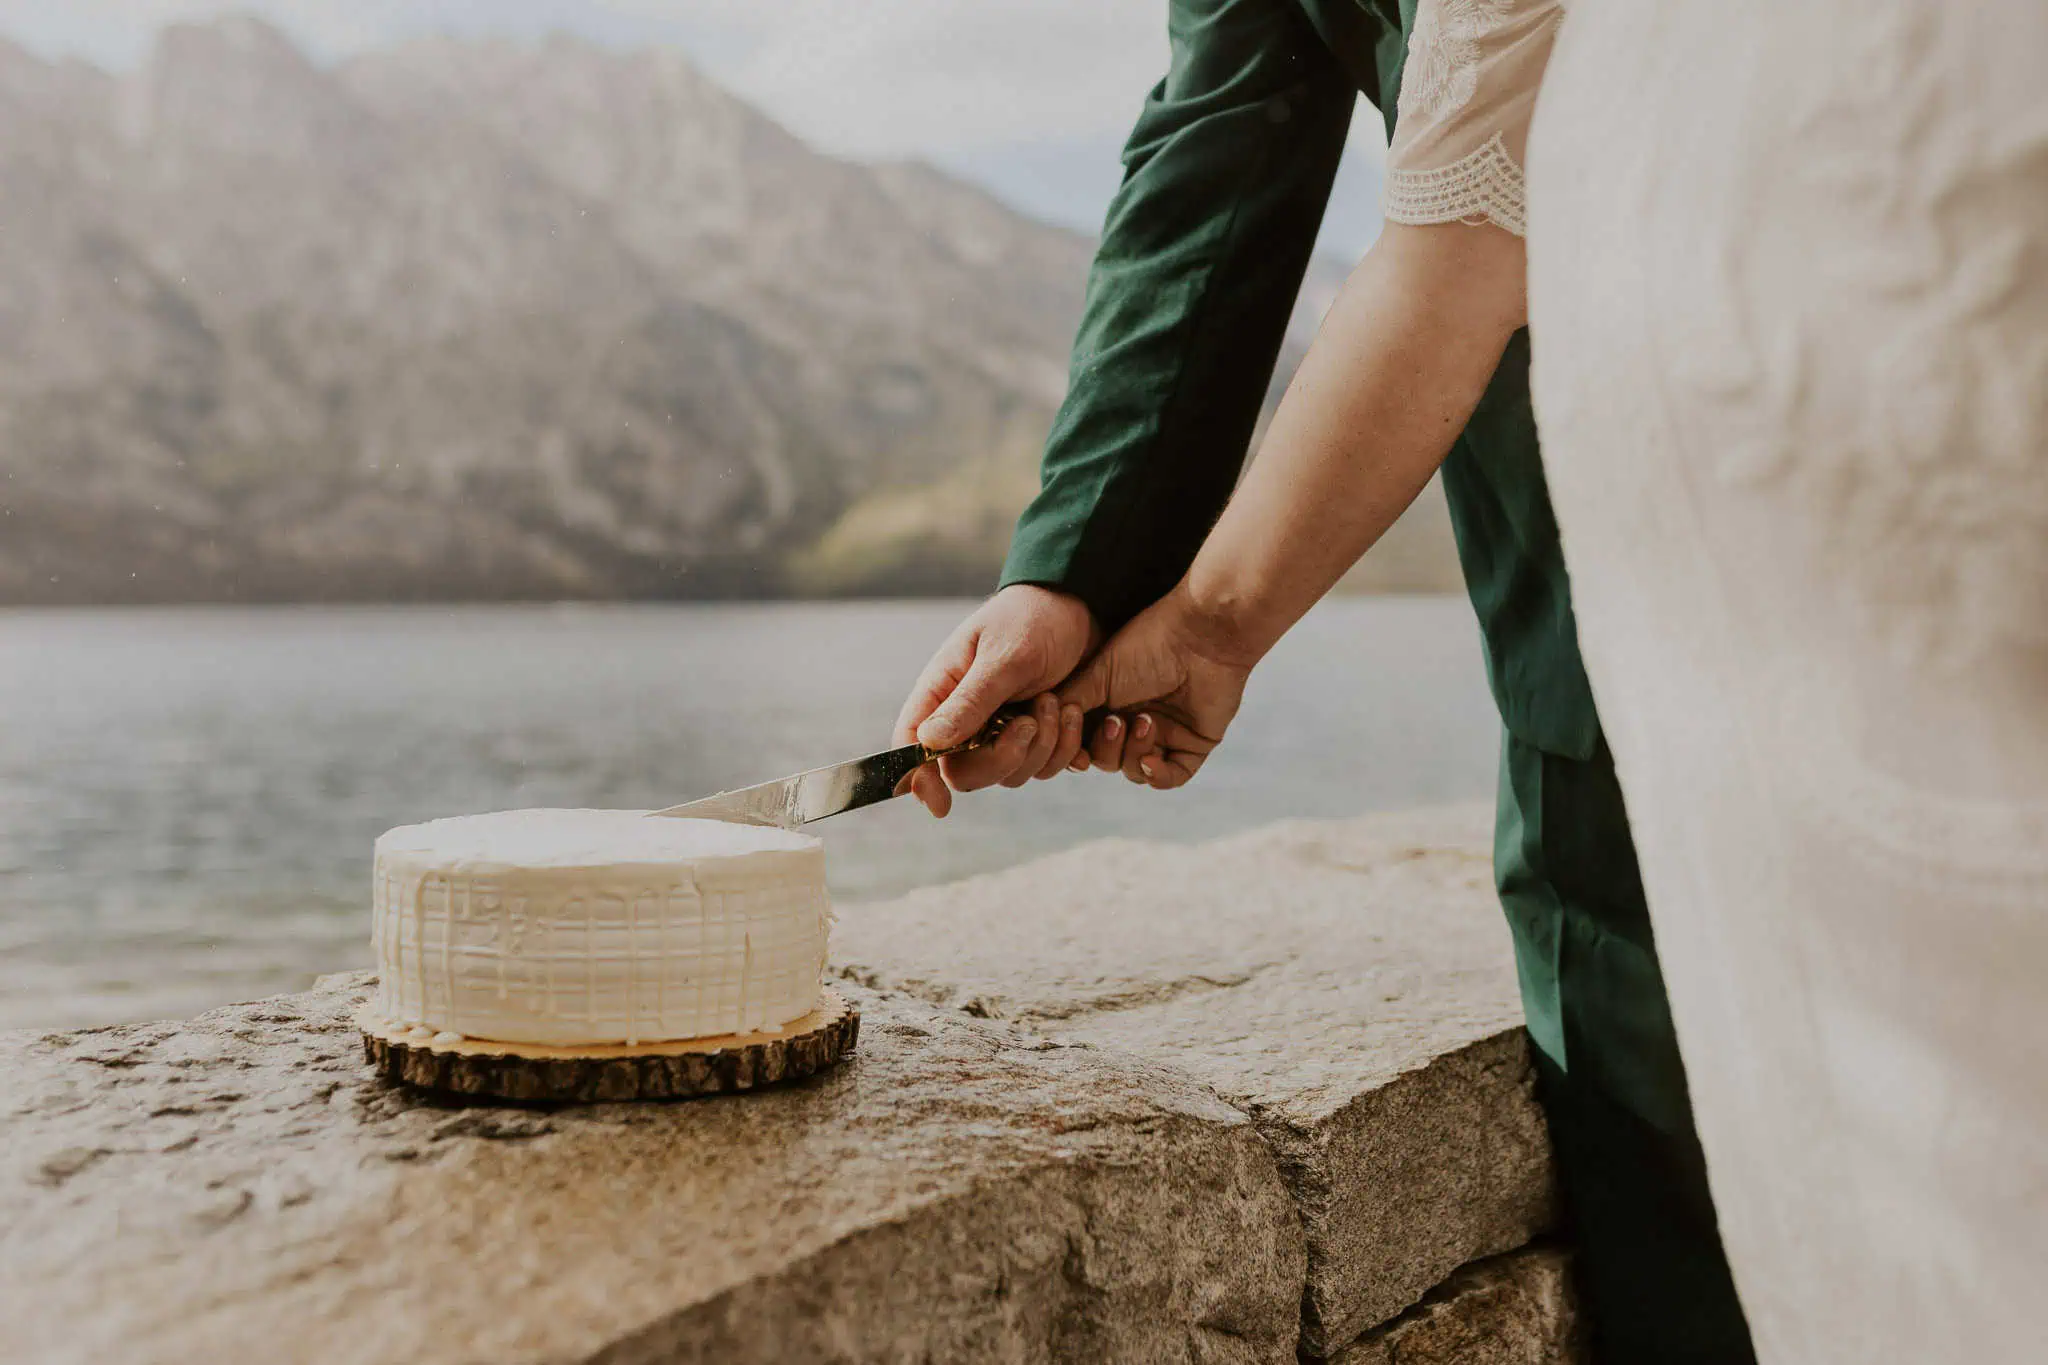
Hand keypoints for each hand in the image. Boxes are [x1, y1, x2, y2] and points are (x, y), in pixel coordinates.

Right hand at [893, 585, 1099, 816]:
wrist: (1081, 607)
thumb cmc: (1032, 619)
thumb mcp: (1004, 657)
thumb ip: (969, 701)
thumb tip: (927, 743)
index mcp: (943, 692)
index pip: (914, 746)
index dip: (919, 779)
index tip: (940, 806)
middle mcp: (966, 717)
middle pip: (965, 773)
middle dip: (1003, 757)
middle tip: (1031, 721)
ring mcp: (1000, 730)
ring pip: (1010, 775)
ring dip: (1041, 747)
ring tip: (1057, 701)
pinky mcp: (1033, 736)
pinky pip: (1043, 766)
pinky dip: (1063, 748)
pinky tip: (1073, 712)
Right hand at [1057, 583, 1256, 789]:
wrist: (1200, 635)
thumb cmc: (1148, 644)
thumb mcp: (1098, 674)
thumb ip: (1069, 702)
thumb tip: (1040, 728)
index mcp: (1110, 702)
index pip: (1084, 740)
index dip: (1075, 748)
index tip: (1071, 744)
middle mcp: (1135, 719)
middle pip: (1106, 760)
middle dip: (1106, 749)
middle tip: (1116, 721)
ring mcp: (1165, 733)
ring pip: (1136, 770)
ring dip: (1134, 753)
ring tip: (1145, 721)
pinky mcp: (1194, 744)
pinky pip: (1172, 777)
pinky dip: (1157, 776)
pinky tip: (1151, 761)